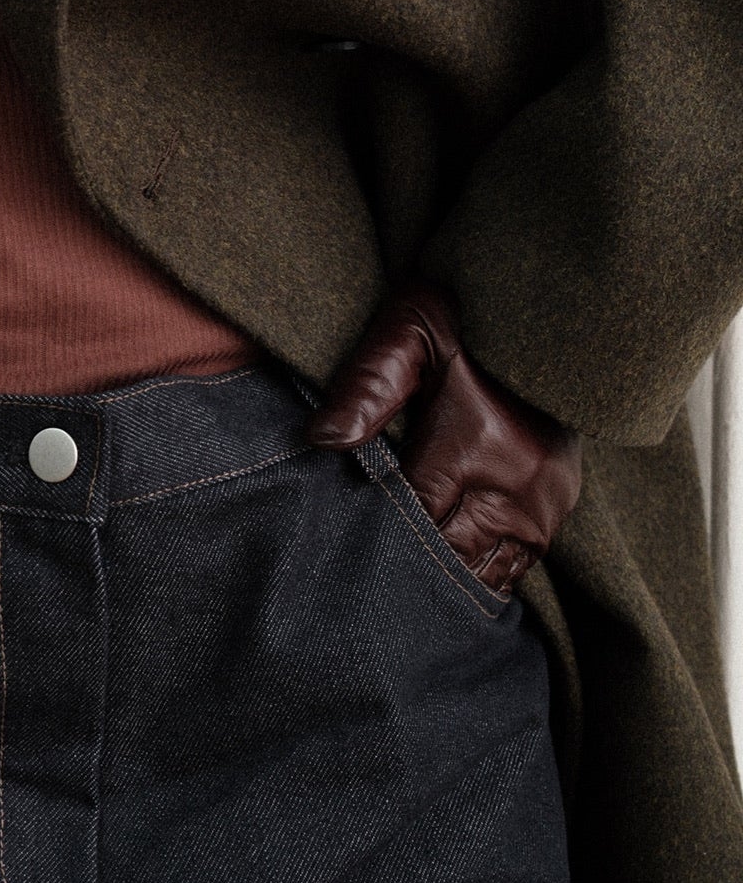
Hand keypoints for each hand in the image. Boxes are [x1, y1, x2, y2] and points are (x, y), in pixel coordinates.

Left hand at [306, 277, 580, 595]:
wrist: (550, 312)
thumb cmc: (467, 320)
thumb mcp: (408, 333)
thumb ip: (368, 384)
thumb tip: (323, 439)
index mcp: (475, 445)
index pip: (414, 519)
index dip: (380, 529)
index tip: (350, 531)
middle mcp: (518, 486)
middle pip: (451, 553)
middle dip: (412, 559)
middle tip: (367, 564)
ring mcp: (544, 502)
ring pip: (487, 568)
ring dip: (451, 569)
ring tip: (411, 571)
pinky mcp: (559, 505)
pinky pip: (519, 562)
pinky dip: (485, 566)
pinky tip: (454, 561)